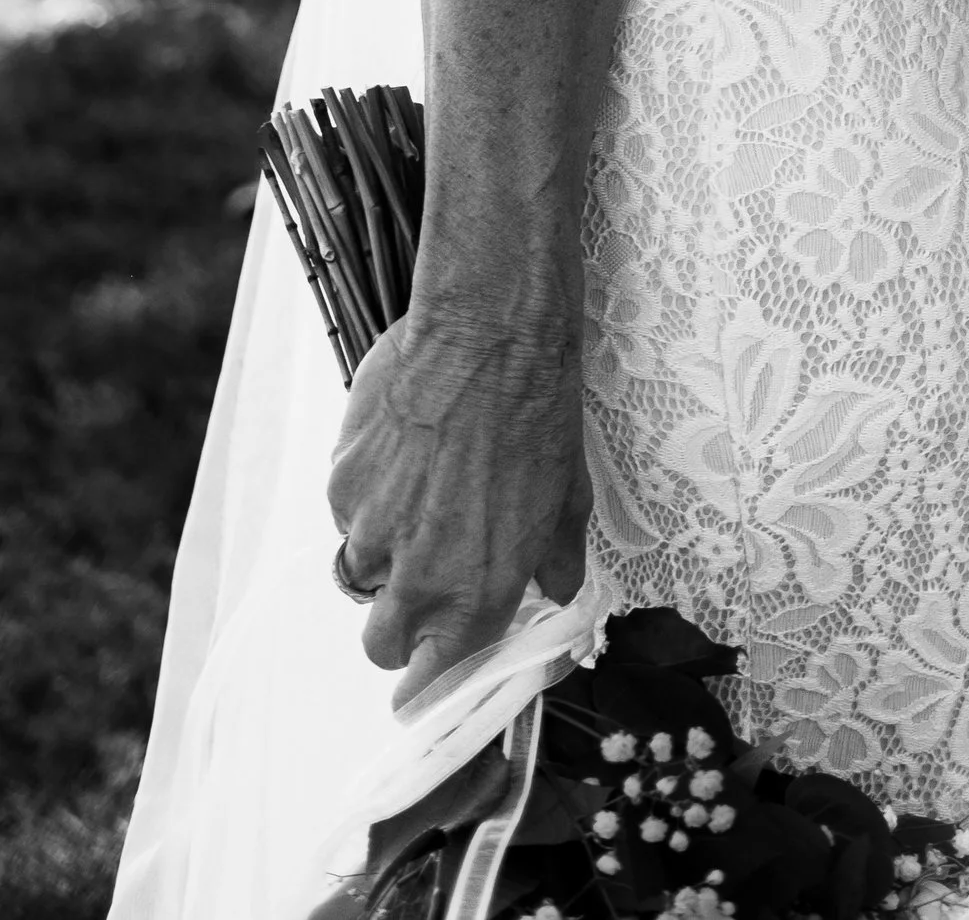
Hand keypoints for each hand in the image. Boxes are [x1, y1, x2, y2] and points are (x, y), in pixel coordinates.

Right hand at [326, 301, 588, 704]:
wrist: (491, 336)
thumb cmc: (539, 416)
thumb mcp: (568, 499)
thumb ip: (555, 561)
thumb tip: (555, 589)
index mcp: (474, 596)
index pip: (430, 687)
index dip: (426, 691)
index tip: (422, 688)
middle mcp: (415, 579)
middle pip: (382, 643)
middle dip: (400, 621)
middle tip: (429, 573)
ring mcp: (369, 531)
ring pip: (362, 569)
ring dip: (388, 546)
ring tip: (428, 486)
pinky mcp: (342, 482)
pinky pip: (348, 509)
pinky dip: (370, 491)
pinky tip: (408, 446)